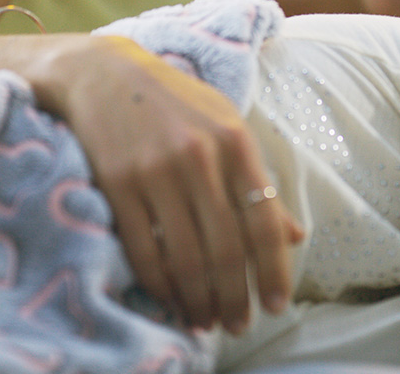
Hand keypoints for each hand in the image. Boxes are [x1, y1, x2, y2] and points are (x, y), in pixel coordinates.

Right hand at [25, 34, 303, 332]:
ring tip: (205, 320)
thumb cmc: (175, 105)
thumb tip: (296, 236)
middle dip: (235, 296)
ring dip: (198, 299)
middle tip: (237, 324)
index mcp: (235, 142)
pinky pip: (144, 250)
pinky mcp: (117, 183)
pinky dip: (160, 284)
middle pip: (226, 247)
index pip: (264, 221)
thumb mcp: (226, 129)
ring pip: (186, 255)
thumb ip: (258, 183)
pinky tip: (170, 300)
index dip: (273, 270)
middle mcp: (200, 156)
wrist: (103, 74)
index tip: (275, 305)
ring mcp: (156, 170)